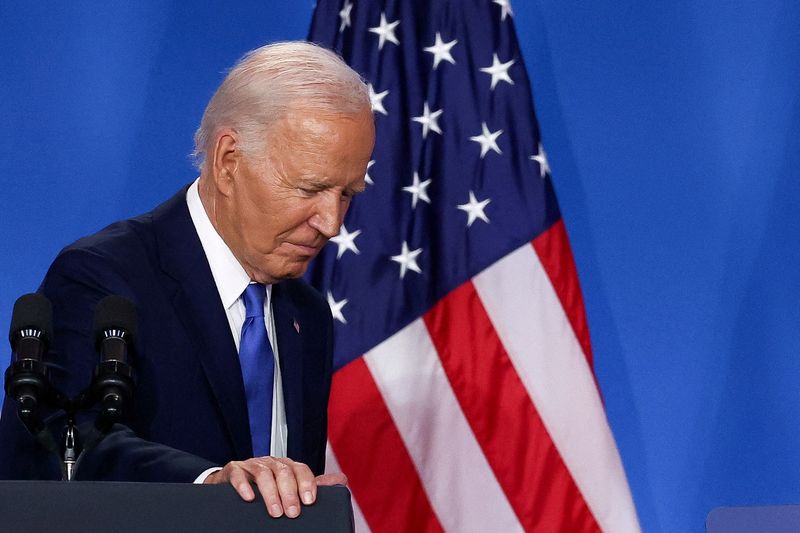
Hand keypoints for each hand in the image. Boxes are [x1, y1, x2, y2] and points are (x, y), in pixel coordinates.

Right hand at [204, 456, 346, 517]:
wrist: (233, 483)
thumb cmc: (266, 487)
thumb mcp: (290, 486)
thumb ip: (313, 484)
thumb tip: (342, 480)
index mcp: (287, 466)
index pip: (301, 469)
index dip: (306, 483)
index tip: (309, 501)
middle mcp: (271, 463)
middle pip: (283, 472)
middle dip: (289, 493)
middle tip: (292, 513)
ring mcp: (252, 465)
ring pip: (263, 473)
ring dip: (270, 493)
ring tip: (275, 512)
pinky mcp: (233, 470)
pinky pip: (238, 473)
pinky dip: (244, 485)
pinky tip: (249, 497)